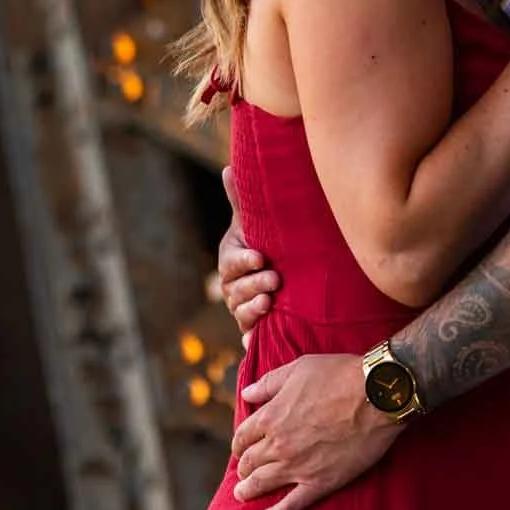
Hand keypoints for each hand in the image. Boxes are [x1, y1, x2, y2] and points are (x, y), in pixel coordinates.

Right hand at [218, 166, 277, 346]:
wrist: (280, 274)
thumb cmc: (263, 243)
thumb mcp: (252, 223)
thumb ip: (240, 200)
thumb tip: (228, 168)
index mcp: (231, 259)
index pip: (231, 262)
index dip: (244, 261)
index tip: (260, 256)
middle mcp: (232, 286)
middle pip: (235, 289)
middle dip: (253, 284)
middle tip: (274, 279)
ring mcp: (241, 308)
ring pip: (241, 312)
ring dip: (253, 309)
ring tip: (270, 302)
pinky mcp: (253, 328)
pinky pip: (249, 336)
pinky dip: (252, 339)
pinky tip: (257, 340)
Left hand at [229, 353, 400, 509]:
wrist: (376, 396)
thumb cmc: (338, 375)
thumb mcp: (298, 369)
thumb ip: (268, 383)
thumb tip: (246, 394)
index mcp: (271, 415)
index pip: (243, 435)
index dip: (239, 442)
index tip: (241, 446)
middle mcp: (278, 444)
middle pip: (249, 461)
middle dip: (243, 466)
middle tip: (243, 471)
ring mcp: (297, 466)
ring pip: (263, 483)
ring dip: (248, 489)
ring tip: (242, 493)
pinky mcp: (320, 482)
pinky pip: (292, 505)